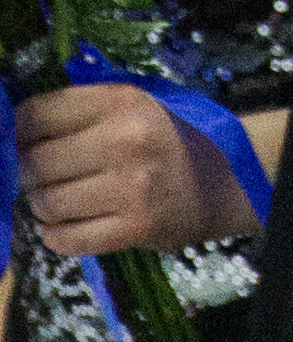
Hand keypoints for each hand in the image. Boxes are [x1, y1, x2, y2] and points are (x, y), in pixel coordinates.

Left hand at [12, 78, 253, 256]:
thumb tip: (19, 127)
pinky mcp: (134, 229)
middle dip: (30, 172)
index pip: (38, 114)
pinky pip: (67, 240)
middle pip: (35, 163)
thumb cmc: (168, 136)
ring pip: (46, 203)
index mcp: (121, 101)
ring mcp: (129, 188)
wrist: (223, 178)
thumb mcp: (135, 104)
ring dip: (42, 205)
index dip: (21, 130)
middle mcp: (123, 141)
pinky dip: (55, 236)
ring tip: (58, 200)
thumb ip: (84, 108)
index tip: (27, 140)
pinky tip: (64, 226)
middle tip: (42, 175)